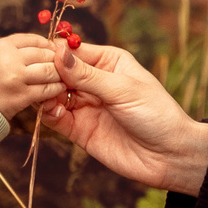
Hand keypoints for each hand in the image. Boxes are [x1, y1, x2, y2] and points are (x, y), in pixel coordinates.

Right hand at [0, 33, 64, 119]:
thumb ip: (16, 49)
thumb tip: (45, 45)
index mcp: (2, 45)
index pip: (34, 40)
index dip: (48, 46)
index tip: (54, 53)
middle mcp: (9, 58)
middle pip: (45, 54)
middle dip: (57, 61)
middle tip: (64, 67)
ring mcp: (15, 77)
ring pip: (49, 71)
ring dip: (60, 75)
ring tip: (62, 78)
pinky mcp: (21, 96)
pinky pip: (47, 90)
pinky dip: (56, 89)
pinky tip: (58, 90)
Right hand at [40, 41, 207, 194]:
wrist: (169, 156)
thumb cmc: (156, 114)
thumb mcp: (123, 90)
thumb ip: (88, 75)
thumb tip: (59, 53)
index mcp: (108, 62)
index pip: (73, 50)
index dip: (55, 52)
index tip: (39, 56)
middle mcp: (93, 81)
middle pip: (59, 71)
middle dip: (46, 73)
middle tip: (37, 77)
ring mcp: (85, 106)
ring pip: (53, 94)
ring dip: (45, 93)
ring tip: (44, 95)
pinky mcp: (79, 130)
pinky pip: (56, 118)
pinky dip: (48, 113)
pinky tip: (50, 111)